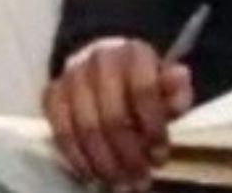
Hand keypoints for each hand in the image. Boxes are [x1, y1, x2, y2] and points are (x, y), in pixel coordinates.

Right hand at [43, 40, 193, 191]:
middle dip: (128, 155)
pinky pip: (60, 131)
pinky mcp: (52, 93)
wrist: (106, 68)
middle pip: (112, 116)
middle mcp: (100, 58)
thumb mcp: (167, 85)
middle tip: (140, 180)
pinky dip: (76, 158)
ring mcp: (72, 75)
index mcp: (134, 52)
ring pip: (85, 127)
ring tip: (119, 184)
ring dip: (104, 163)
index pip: (143, 90)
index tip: (160, 156)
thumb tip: (179, 76)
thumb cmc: (142, 83)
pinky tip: (92, 175)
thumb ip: (176, 88)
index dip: (153, 127)